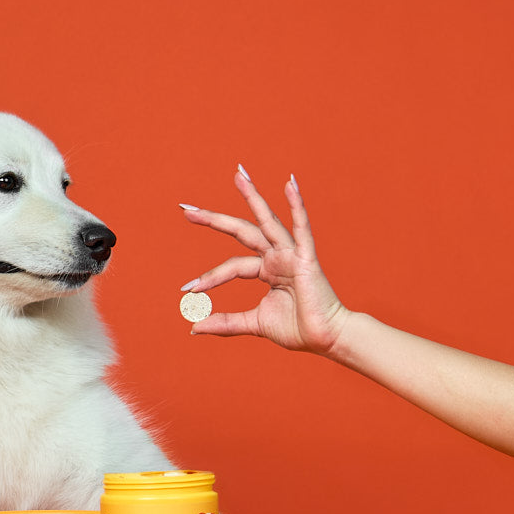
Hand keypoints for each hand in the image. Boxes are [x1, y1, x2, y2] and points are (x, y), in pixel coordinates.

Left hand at [179, 168, 348, 355]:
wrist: (326, 338)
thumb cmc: (298, 328)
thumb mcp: (254, 323)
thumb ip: (226, 323)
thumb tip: (194, 328)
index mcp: (266, 269)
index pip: (232, 266)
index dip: (209, 277)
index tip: (187, 291)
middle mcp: (276, 256)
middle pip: (241, 231)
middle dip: (214, 219)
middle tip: (187, 209)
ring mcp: (291, 253)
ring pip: (267, 220)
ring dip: (253, 196)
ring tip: (238, 175)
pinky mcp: (306, 257)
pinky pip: (301, 227)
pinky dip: (297, 205)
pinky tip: (289, 184)